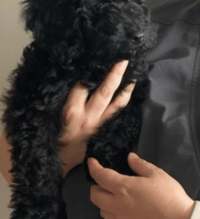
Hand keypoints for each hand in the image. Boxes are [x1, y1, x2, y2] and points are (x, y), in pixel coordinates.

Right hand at [59, 61, 133, 176]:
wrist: (55, 162)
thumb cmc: (49, 136)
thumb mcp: (48, 116)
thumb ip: (58, 98)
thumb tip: (65, 76)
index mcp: (70, 113)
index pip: (81, 87)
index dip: (89, 71)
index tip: (97, 56)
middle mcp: (87, 117)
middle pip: (104, 91)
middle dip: (114, 74)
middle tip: (123, 59)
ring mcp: (98, 123)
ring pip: (115, 101)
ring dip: (125, 86)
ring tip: (133, 71)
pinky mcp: (103, 127)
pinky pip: (117, 110)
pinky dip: (124, 98)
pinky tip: (130, 87)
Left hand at [88, 153, 194, 218]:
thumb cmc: (168, 195)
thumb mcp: (156, 174)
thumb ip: (140, 165)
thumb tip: (130, 157)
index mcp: (124, 187)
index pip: (100, 176)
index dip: (93, 167)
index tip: (91, 161)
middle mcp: (117, 204)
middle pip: (94, 195)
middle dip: (95, 185)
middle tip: (103, 178)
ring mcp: (119, 218)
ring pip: (100, 208)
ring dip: (102, 199)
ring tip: (112, 192)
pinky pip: (109, 218)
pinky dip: (109, 210)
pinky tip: (120, 206)